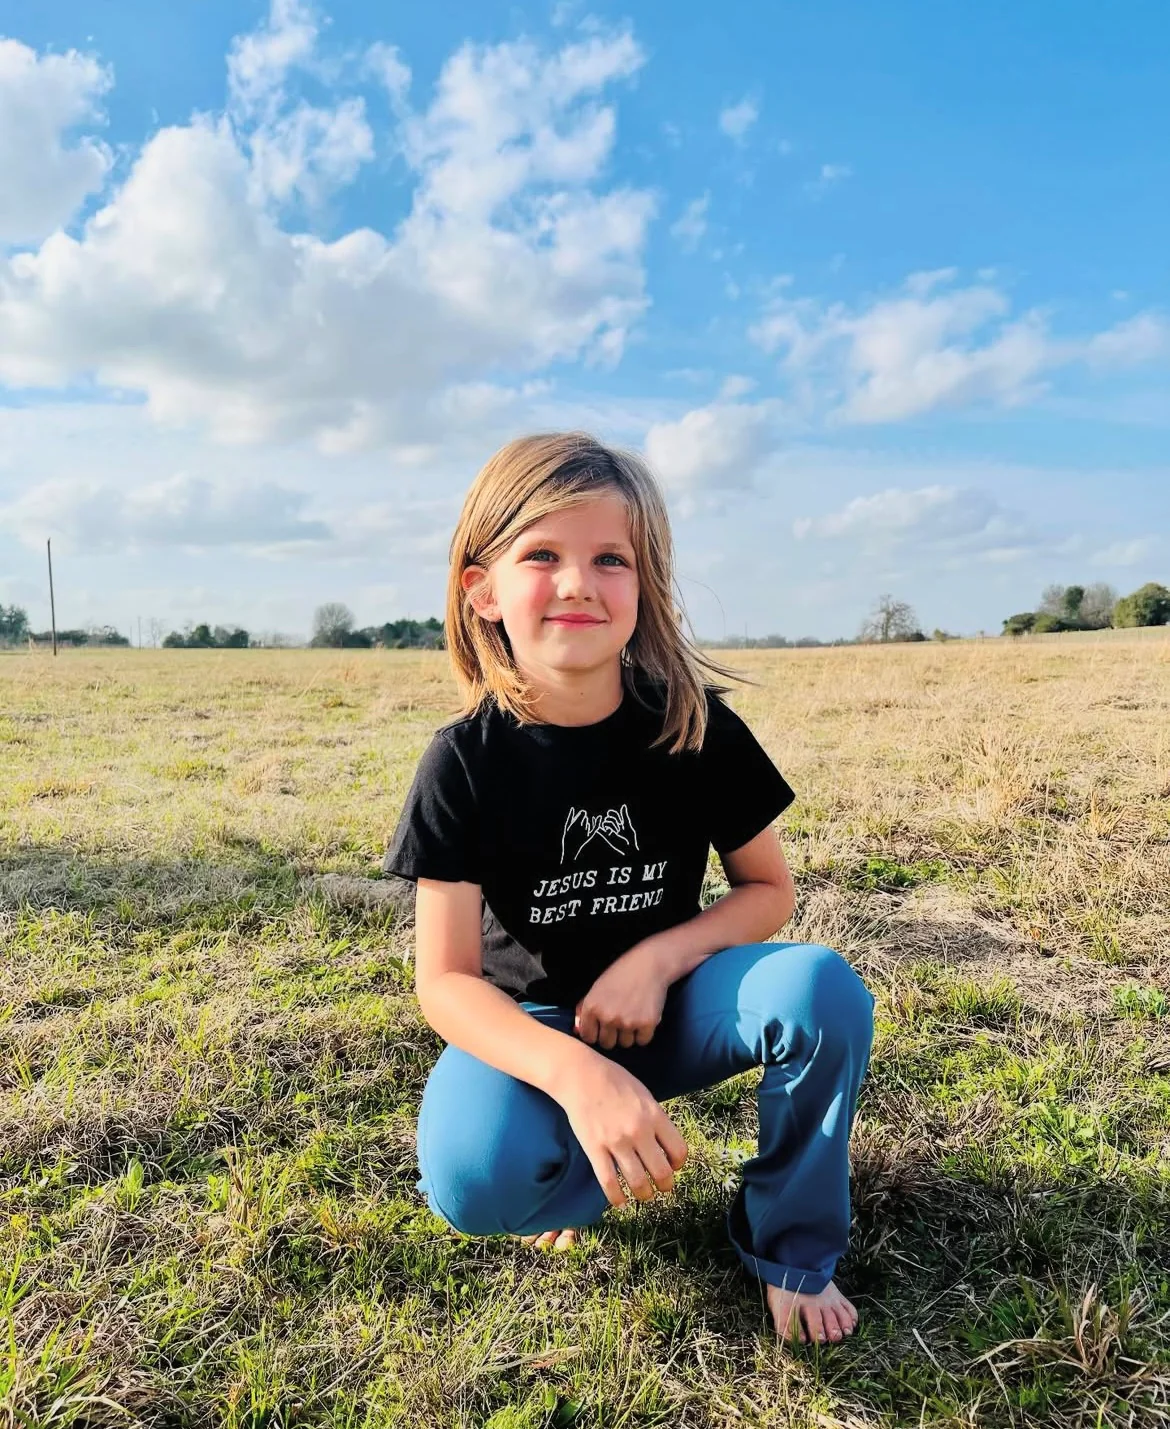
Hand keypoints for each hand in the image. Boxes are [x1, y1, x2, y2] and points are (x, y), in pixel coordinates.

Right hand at [550, 1050, 687, 1208]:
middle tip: (662, 1188)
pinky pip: (609, 1183)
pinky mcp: (595, 1149)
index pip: (678, 1151)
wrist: (580, 1075)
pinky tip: (620, 1202)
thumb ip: (655, 1118)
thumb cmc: (613, 1080)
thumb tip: (664, 1142)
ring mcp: (616, 1142)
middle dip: (665, 1186)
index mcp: (654, 1115)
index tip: (673, 1166)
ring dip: (645, 1195)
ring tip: (644, 1195)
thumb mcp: (644, 1094)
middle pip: (662, 1172)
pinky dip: (617, 1198)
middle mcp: (638, 1131)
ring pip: (638, 1182)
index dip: (679, 1164)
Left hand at [574, 942, 670, 1049]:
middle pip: (606, 1043)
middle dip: (612, 1035)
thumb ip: (585, 1010)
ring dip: (628, 1034)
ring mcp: (627, 1022)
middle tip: (620, 1020)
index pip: (588, 1037)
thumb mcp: (597, 988)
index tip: (602, 1027)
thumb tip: (577, 1030)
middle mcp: (607, 1017)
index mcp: (592, 1007)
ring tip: (633, 1016)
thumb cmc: (621, 974)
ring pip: (625, 1043)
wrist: (649, 964)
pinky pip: (641, 1041)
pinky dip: (643, 1033)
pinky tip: (643, 1017)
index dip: (596, 1032)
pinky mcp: (646, 1024)